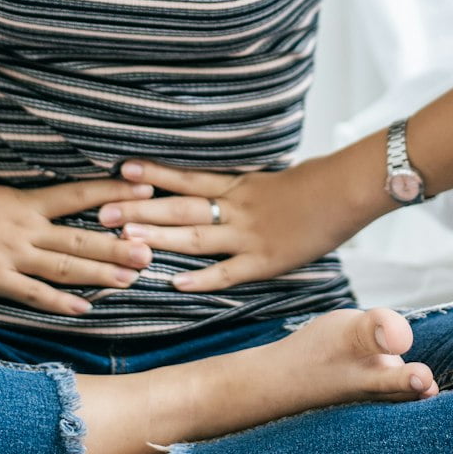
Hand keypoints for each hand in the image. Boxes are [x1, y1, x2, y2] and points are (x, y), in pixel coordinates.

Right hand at [0, 162, 161, 315]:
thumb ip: (17, 196)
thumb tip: (38, 193)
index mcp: (26, 200)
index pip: (80, 194)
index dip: (115, 192)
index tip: (147, 190)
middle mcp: (25, 226)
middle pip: (81, 236)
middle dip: (118, 245)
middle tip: (152, 250)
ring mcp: (9, 254)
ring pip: (64, 265)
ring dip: (99, 273)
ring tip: (132, 278)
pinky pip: (31, 293)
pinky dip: (58, 302)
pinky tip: (83, 308)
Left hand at [97, 158, 355, 292]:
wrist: (349, 190)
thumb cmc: (317, 183)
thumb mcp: (274, 178)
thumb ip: (245, 186)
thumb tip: (219, 186)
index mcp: (239, 185)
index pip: (188, 178)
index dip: (154, 174)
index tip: (121, 170)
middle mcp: (237, 208)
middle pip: (180, 208)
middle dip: (141, 209)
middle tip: (104, 211)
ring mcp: (249, 235)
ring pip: (196, 238)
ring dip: (159, 239)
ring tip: (125, 241)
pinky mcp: (266, 260)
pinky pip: (228, 272)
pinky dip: (202, 278)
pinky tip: (175, 283)